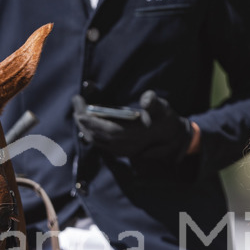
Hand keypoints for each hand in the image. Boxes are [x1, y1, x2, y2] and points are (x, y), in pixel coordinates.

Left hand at [73, 90, 195, 162]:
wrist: (173, 137)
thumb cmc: (165, 119)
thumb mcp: (162, 108)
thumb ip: (154, 103)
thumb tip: (146, 98)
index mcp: (134, 136)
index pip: (107, 130)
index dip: (92, 122)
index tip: (80, 111)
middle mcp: (125, 146)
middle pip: (97, 136)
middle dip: (84, 121)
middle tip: (76, 105)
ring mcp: (121, 151)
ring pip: (97, 141)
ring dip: (85, 128)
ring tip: (78, 112)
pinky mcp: (119, 151)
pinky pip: (100, 144)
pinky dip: (91, 134)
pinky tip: (86, 124)